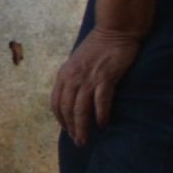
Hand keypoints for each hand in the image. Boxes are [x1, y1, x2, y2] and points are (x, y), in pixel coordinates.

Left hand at [48, 28, 139, 145]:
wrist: (115, 30)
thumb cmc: (98, 47)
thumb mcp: (77, 63)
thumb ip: (73, 78)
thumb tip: (74, 97)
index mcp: (64, 75)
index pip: (56, 103)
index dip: (61, 119)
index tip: (67, 130)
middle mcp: (72, 78)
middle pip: (68, 110)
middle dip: (71, 128)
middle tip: (78, 142)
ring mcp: (88, 78)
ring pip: (81, 109)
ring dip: (83, 127)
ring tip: (86, 139)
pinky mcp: (105, 77)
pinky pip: (100, 101)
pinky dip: (101, 115)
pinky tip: (103, 125)